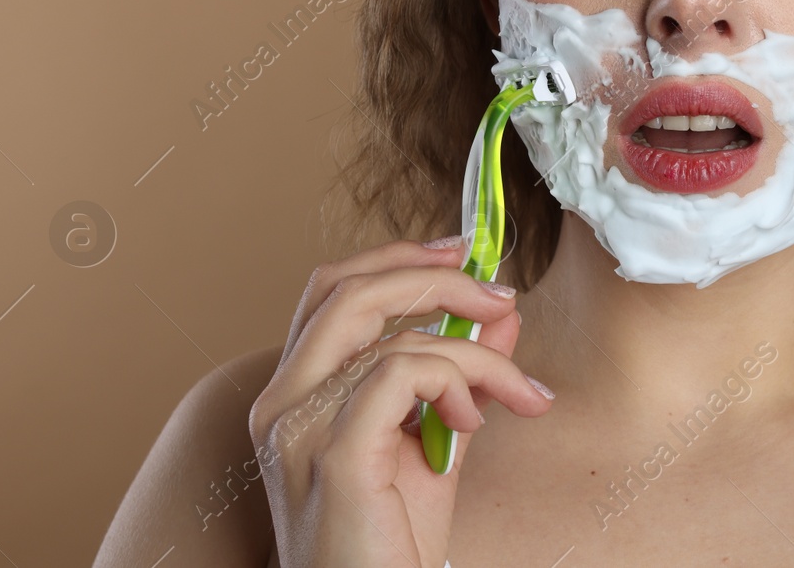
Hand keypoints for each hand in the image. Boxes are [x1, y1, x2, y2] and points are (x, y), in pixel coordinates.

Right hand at [248, 238, 554, 567]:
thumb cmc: (389, 545)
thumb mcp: (434, 445)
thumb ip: (458, 377)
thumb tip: (500, 317)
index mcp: (293, 395)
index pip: (332, 291)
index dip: (397, 257)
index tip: (462, 254)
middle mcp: (282, 405)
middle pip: (350, 289)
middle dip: (438, 278)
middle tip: (501, 297)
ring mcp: (300, 430)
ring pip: (395, 336)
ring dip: (475, 355)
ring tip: (512, 394)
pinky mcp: (336, 456)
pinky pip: (403, 374)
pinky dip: (454, 382)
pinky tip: (471, 421)